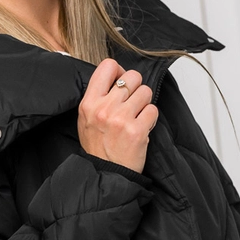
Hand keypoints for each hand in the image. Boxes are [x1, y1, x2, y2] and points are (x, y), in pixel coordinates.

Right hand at [77, 57, 158, 173]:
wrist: (105, 173)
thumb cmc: (98, 148)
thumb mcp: (86, 119)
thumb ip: (98, 96)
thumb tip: (118, 76)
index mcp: (89, 103)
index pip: (108, 66)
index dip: (120, 71)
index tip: (121, 83)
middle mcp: (104, 109)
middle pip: (132, 77)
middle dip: (136, 88)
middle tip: (131, 104)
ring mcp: (121, 119)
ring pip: (146, 91)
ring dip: (144, 104)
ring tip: (135, 118)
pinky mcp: (137, 130)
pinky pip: (153, 110)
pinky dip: (150, 119)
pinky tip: (141, 128)